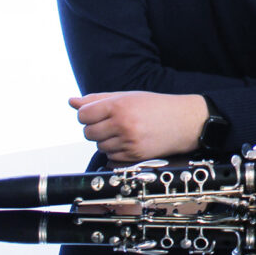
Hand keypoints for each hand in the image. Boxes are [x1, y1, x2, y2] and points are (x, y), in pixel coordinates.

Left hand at [69, 91, 208, 161]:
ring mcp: (128, 142)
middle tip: (112, 122)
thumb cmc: (155, 106)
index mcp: (119, 105)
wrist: (183, 122)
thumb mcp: (127, 96)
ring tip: (124, 131)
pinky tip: (129, 142)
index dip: (87, 115)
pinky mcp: (134, 157)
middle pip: (88, 132)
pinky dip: (115, 152)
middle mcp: (122, 123)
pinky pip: (111, 158)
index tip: (96, 114)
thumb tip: (71, 101)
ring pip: (99, 146)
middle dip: (96, 128)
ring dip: (106, 140)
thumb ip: (97, 99)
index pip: (84, 114)